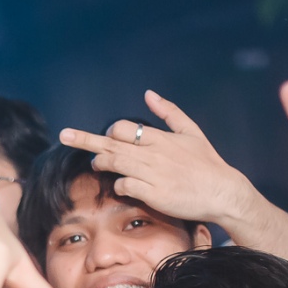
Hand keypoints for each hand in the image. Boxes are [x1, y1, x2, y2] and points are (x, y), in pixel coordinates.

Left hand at [58, 91, 269, 228]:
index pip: (124, 128)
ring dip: (101, 162)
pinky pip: (125, 186)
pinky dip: (119, 184)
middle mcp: (153, 153)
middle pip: (112, 143)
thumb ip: (169, 113)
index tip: (105, 137)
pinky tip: (122, 185)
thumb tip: (149, 94)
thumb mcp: (192, 132)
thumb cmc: (207, 163)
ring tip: (95, 164)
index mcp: (160, 138)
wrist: (223, 192)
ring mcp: (152, 174)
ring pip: (115, 163)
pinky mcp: (154, 194)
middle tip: (64, 134)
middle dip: (86, 139)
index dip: (111, 132)